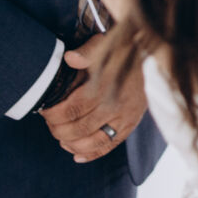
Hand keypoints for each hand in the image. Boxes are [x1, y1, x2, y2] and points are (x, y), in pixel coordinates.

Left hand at [40, 34, 147, 163]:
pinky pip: (112, 144)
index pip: (73, 108)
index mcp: (106, 84)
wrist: (152, 51)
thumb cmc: (123, 46)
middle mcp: (116, 103)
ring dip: (73, 144)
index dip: (54, 114)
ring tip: (61, 139)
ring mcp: (126, 115)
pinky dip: (93, 154)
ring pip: (95, 140)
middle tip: (50, 125)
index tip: (44, 111)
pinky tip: (77, 156)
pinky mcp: (133, 122)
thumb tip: (69, 59)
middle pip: (80, 127)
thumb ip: (87, 52)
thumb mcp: (105, 42)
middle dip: (59, 130)